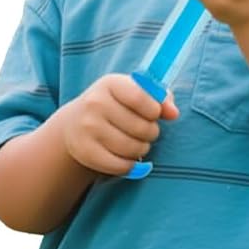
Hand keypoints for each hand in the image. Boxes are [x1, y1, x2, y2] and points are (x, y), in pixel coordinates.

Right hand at [62, 73, 178, 176]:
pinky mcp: (83, 152)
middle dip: (152, 132)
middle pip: (140, 126)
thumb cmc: (115, 104)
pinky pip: (118, 165)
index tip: (155, 114)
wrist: (74, 122)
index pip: (140, 97)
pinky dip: (130, 165)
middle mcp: (95, 104)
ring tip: (140, 143)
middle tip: (149, 132)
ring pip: (131, 147)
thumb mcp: (133, 91)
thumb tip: (173, 113)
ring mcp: (87, 128)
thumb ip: (159, 97)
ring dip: (142, 148)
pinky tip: (129, 158)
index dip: (155, 110)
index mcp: (110, 84)